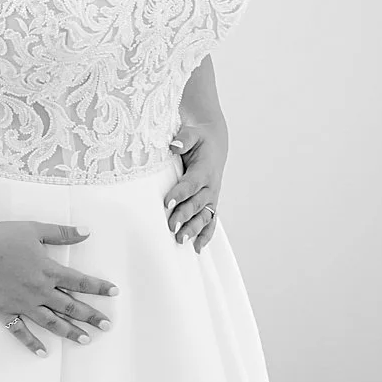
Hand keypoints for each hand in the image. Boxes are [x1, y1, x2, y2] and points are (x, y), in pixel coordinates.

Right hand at [0, 221, 117, 354]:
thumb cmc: (2, 236)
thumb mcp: (35, 230)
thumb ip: (62, 233)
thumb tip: (87, 231)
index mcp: (48, 271)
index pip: (80, 282)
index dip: (98, 287)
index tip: (114, 293)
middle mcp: (39, 291)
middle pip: (70, 307)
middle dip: (91, 316)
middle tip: (106, 326)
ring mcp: (22, 304)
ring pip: (51, 322)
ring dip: (69, 332)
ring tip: (85, 340)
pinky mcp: (5, 311)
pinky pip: (20, 331)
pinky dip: (31, 343)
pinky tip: (43, 352)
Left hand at [166, 117, 227, 250]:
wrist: (214, 144)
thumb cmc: (199, 139)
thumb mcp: (193, 133)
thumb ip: (184, 138)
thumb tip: (174, 145)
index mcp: (205, 169)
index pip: (192, 183)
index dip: (180, 193)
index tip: (167, 202)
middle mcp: (210, 186)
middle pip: (197, 203)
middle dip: (185, 215)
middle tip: (170, 226)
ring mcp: (211, 197)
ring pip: (204, 216)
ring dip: (193, 229)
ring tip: (180, 240)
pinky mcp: (211, 204)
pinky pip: (211, 222)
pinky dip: (206, 235)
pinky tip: (197, 249)